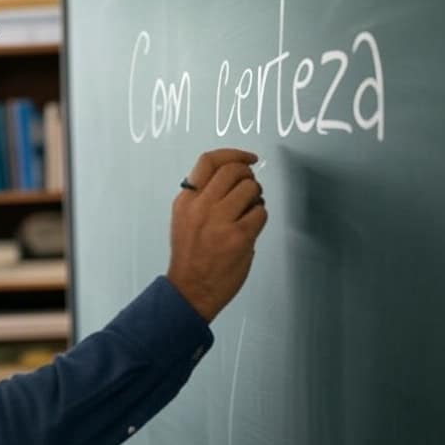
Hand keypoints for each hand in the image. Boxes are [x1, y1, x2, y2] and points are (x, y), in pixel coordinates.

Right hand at [167, 149, 267, 321]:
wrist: (189, 290)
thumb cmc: (190, 256)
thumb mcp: (184, 219)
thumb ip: (202, 197)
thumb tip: (234, 177)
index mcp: (186, 200)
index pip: (208, 161)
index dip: (234, 154)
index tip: (249, 158)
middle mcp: (201, 206)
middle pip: (234, 170)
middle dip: (248, 176)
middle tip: (249, 190)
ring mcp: (220, 221)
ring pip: (251, 188)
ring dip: (256, 197)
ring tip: (248, 212)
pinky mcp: (238, 236)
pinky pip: (260, 212)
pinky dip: (259, 217)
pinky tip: (249, 229)